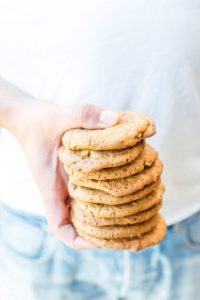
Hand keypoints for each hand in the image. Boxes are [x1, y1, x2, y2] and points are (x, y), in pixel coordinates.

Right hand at [14, 100, 118, 249]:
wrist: (28, 116)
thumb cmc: (39, 120)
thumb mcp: (61, 114)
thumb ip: (86, 115)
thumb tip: (115, 120)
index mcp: (52, 185)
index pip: (59, 226)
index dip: (78, 240)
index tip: (99, 242)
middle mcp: (61, 189)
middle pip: (78, 224)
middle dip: (100, 233)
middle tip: (129, 232)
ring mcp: (67, 182)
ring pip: (85, 210)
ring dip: (104, 216)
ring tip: (132, 213)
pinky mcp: (73, 173)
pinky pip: (89, 191)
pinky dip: (104, 194)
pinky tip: (124, 184)